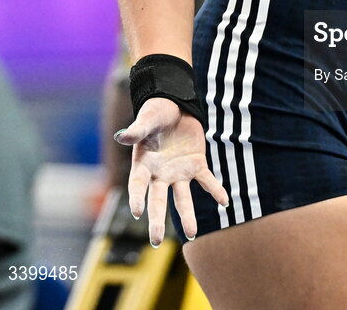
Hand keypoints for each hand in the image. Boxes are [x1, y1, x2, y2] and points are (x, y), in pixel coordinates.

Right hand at [114, 96, 227, 244]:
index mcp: (144, 164)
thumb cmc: (156, 113)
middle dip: (157, 220)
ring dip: (187, 215)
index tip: (137, 212)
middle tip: (156, 241)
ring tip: (192, 234)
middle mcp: (160, 174)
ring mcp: (179, 172)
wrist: (176, 106)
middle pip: (158, 200)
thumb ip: (137, 130)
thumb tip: (121, 136)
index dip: (136, 197)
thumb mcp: (147, 119)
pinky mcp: (196, 164)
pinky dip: (215, 190)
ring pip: (182, 198)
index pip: (138, 185)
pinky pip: (206, 180)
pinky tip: (225, 202)